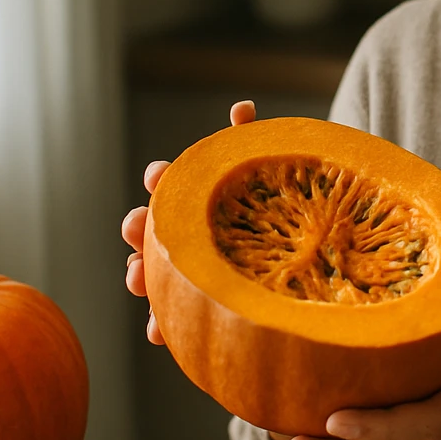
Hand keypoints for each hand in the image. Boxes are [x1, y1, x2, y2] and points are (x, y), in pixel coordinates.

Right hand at [122, 100, 256, 345]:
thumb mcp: (265, 174)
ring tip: (136, 278)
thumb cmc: (277, 204)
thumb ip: (249, 143)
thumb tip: (242, 106)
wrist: (304, 252)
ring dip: (141, 275)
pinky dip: (162, 324)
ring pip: (154, 273)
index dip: (161, 178)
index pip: (170, 182)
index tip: (158, 175)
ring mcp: (187, 270)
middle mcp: (185, 232)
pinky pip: (174, 318)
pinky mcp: (197, 307)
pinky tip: (159, 333)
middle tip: (136, 226)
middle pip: (153, 227)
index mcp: (197, 198)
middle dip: (140, 226)